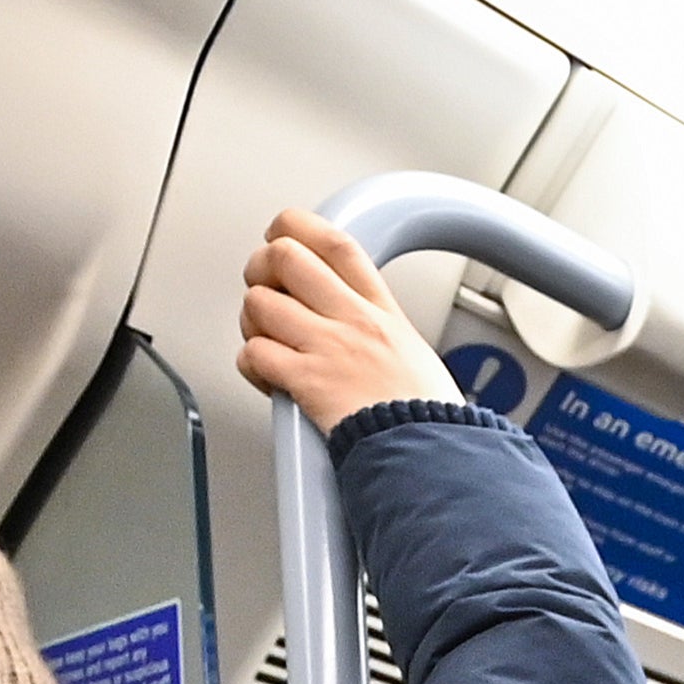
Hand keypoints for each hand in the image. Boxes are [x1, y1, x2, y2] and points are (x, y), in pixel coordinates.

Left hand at [240, 210, 459, 431]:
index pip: (335, 242)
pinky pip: (254, 354)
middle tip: (265, 289)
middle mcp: (352, 320)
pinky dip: (252, 365)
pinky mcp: (306, 382)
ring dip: (253, 321)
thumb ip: (375, 323)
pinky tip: (269, 376)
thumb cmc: (427, 415)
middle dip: (261, 269)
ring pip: (259, 303)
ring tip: (268, 340)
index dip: (297, 227)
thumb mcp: (413, 350)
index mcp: (381, 309)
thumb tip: (346, 312)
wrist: (431, 456)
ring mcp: (327, 348)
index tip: (282, 235)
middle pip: (285, 257)